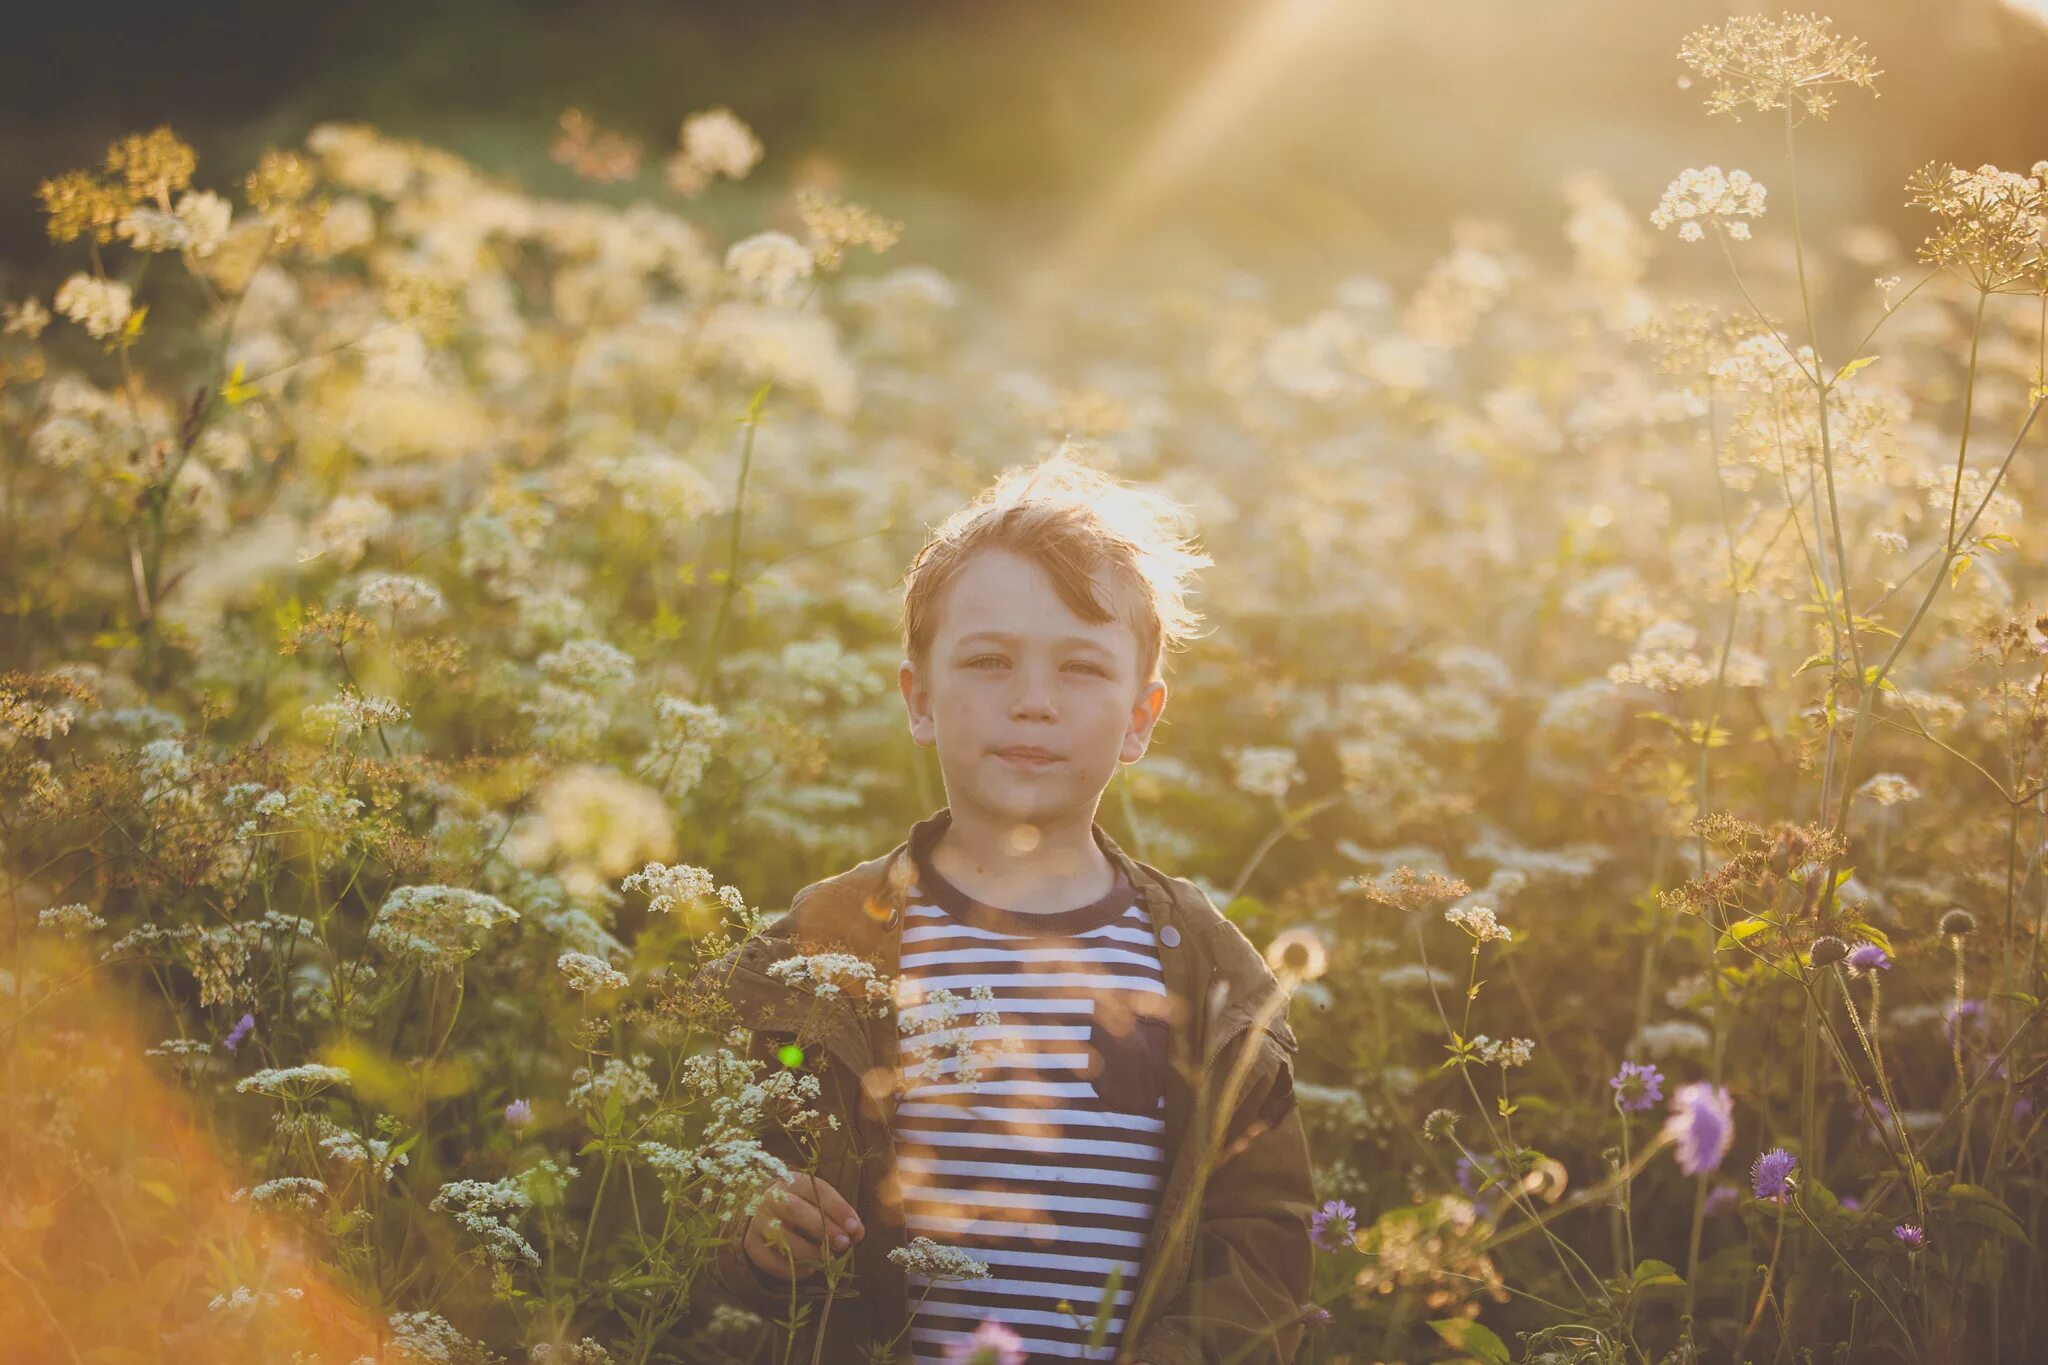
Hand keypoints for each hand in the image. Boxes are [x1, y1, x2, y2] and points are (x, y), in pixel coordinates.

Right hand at [743, 1172, 863, 1280]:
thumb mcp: (819, 1202)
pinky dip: (792, 1269)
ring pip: (782, 1236)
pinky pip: (769, 1260)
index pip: (817, 1190)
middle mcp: (772, 1197)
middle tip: (843, 1243)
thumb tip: (857, 1232)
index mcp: (793, 1181)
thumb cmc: (801, 1206)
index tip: (855, 1227)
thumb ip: (839, 1216)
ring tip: (829, 1259)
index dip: (838, 1209)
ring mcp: (759, 1221)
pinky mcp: (751, 1244)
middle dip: (823, 1228)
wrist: (763, 1212)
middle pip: (796, 1210)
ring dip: (809, 1251)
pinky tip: (809, 1270)